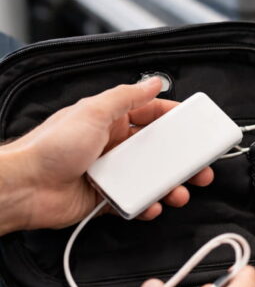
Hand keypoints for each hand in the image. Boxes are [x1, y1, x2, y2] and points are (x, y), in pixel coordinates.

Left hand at [0, 78, 213, 231]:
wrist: (23, 187)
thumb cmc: (49, 147)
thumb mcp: (92, 112)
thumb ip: (126, 96)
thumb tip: (152, 81)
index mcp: (110, 121)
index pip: (151, 115)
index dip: (175, 120)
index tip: (197, 127)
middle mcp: (112, 146)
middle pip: (157, 151)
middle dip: (182, 160)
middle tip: (200, 167)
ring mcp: (110, 173)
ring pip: (151, 178)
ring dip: (170, 186)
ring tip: (180, 191)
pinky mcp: (106, 198)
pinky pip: (136, 202)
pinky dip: (148, 205)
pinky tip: (152, 205)